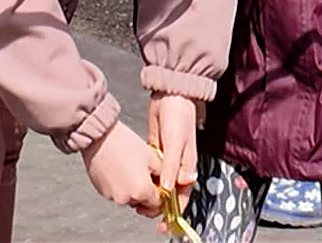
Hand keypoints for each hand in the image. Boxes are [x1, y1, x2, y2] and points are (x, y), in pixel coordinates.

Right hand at [80, 122, 160, 217]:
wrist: (99, 138)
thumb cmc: (124, 144)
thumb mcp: (152, 156)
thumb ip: (163, 174)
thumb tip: (168, 182)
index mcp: (141, 191)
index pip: (158, 203)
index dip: (161, 194)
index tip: (161, 186)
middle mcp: (126, 198)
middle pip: (143, 202)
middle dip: (147, 192)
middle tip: (147, 175)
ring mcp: (112, 197)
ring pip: (129, 197)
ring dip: (133, 189)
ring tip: (132, 169)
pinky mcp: (102, 192)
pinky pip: (117, 192)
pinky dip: (121, 186)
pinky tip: (121, 170)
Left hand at [146, 92, 200, 208]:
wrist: (170, 97)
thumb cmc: (178, 118)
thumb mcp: (174, 144)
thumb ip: (171, 166)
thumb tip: (168, 189)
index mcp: (187, 167)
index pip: (181, 196)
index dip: (173, 211)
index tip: (162, 224)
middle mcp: (178, 167)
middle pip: (169, 194)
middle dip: (157, 206)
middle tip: (142, 212)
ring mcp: (166, 161)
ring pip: (159, 184)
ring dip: (149, 194)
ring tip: (136, 203)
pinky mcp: (155, 153)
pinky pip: (151, 173)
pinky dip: (145, 180)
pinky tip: (135, 184)